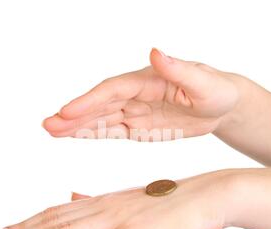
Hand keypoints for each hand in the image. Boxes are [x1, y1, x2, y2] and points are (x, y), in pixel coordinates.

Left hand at [0, 171, 234, 228]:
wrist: (211, 194)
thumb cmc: (177, 201)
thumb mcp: (134, 200)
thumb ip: (102, 201)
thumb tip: (72, 196)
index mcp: (107, 201)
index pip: (59, 213)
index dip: (29, 223)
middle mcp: (105, 209)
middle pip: (53, 223)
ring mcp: (118, 223)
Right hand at [43, 48, 240, 139]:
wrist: (222, 106)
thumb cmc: (216, 90)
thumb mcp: (203, 81)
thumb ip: (178, 69)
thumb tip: (155, 52)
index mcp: (148, 80)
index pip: (114, 90)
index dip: (90, 101)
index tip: (67, 111)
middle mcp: (136, 95)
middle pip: (100, 105)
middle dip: (74, 115)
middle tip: (48, 125)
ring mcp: (135, 111)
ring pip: (101, 119)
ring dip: (77, 126)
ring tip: (51, 130)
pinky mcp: (139, 128)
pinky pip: (112, 131)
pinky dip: (92, 133)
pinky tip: (74, 135)